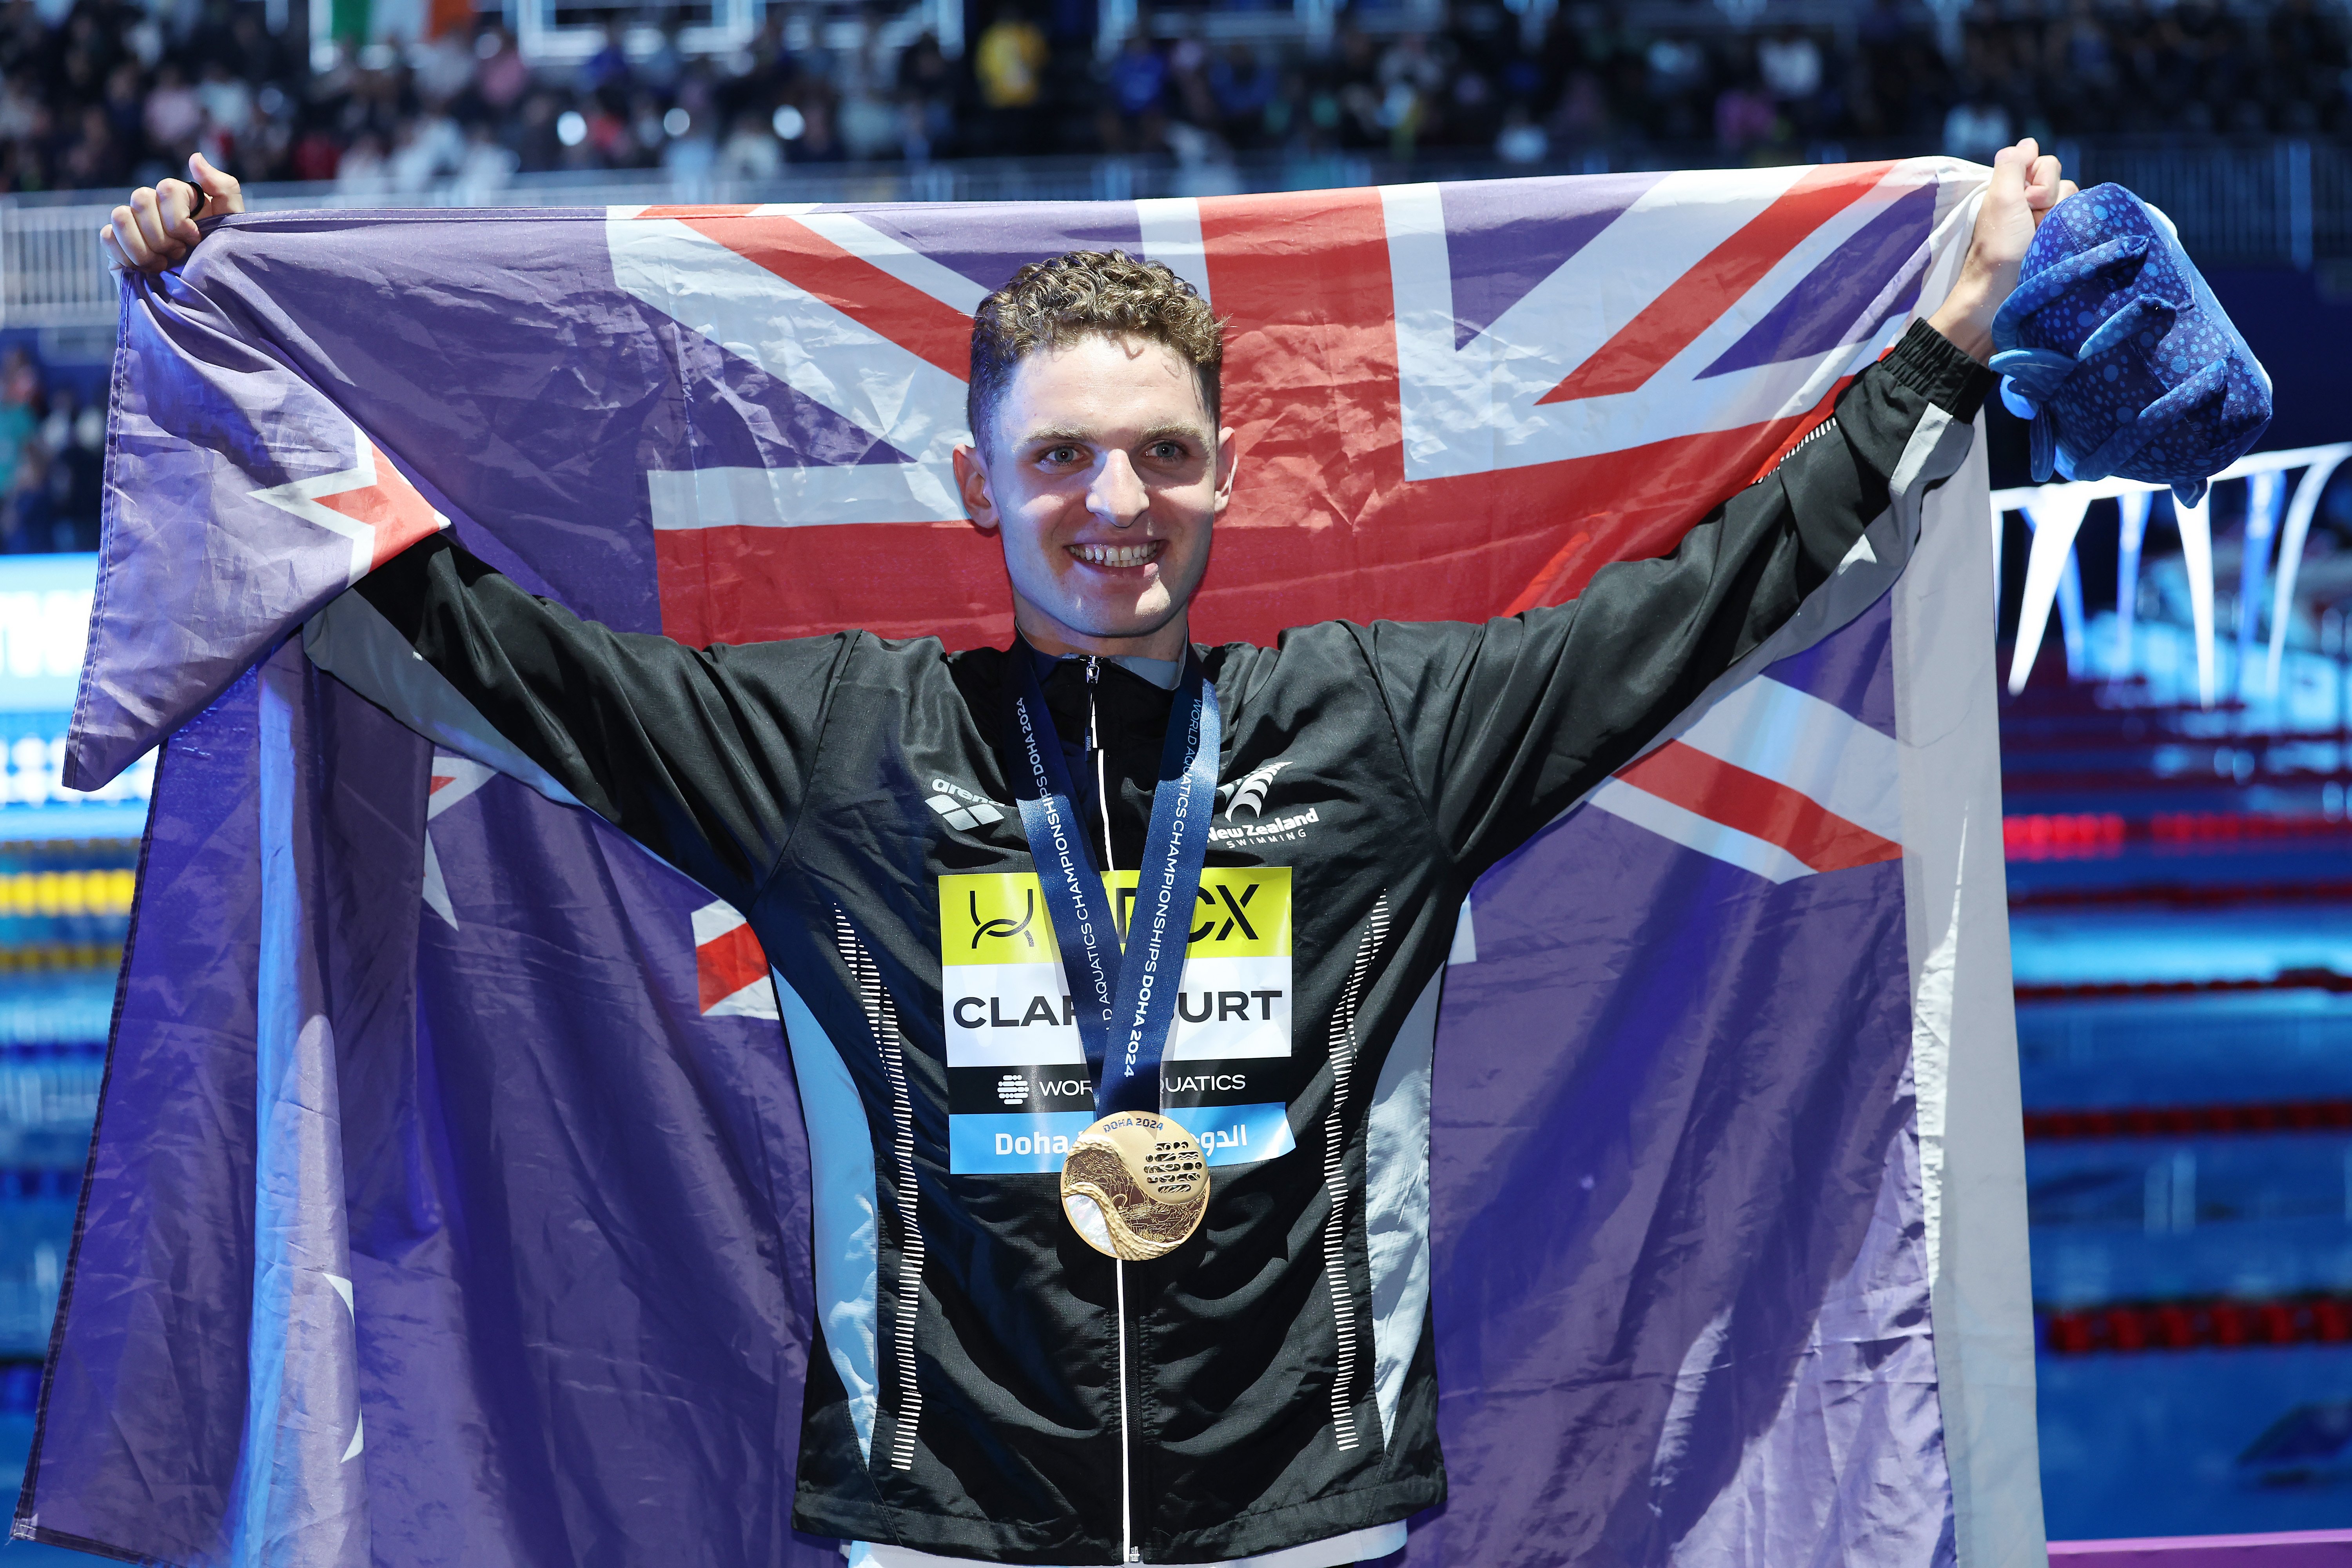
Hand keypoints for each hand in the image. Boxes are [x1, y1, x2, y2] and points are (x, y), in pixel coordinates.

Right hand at [102, 152, 243, 274]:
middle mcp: (154, 207)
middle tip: (179, 255)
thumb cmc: (225, 260)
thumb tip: (194, 158)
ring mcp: (133, 225)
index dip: (178, 217)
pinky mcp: (117, 246)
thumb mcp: (234, 225)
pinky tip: (145, 270)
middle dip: (162, 234)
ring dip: (144, 246)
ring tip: (163, 265)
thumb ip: (223, 188)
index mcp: (180, 199)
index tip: (195, 239)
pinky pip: (107, 236)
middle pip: (141, 198)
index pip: (166, 187)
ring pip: (120, 215)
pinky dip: (126, 254)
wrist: (210, 299)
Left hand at [1927, 138, 2077, 364]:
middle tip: (2030, 223)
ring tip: (2042, 240)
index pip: (2041, 160)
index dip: (2037, 175)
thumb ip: (2011, 165)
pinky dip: (2075, 228)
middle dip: (2049, 196)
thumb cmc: (1998, 251)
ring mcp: (2048, 225)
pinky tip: (2063, 243)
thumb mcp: (1999, 199)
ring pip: (2073, 199)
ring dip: (2059, 215)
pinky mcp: (2062, 243)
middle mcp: (2031, 205)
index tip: (2024, 197)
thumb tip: (2028, 143)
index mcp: (2013, 191)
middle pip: (2060, 178)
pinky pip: (2082, 221)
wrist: (2001, 300)